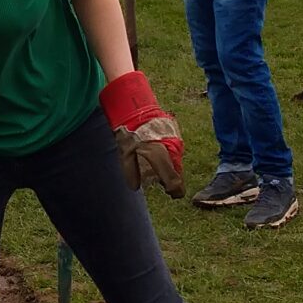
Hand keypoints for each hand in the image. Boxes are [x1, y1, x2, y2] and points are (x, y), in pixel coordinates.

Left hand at [99, 70, 183, 196]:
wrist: (136, 108)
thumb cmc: (129, 130)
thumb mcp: (125, 153)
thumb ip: (131, 171)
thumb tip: (135, 187)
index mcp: (159, 155)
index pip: (174, 182)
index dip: (175, 191)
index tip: (171, 193)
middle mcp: (171, 149)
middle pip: (177, 173)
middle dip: (171, 180)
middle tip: (163, 183)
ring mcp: (175, 142)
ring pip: (177, 163)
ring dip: (170, 169)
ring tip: (159, 169)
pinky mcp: (175, 136)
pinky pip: (175, 153)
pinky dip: (170, 159)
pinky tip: (159, 156)